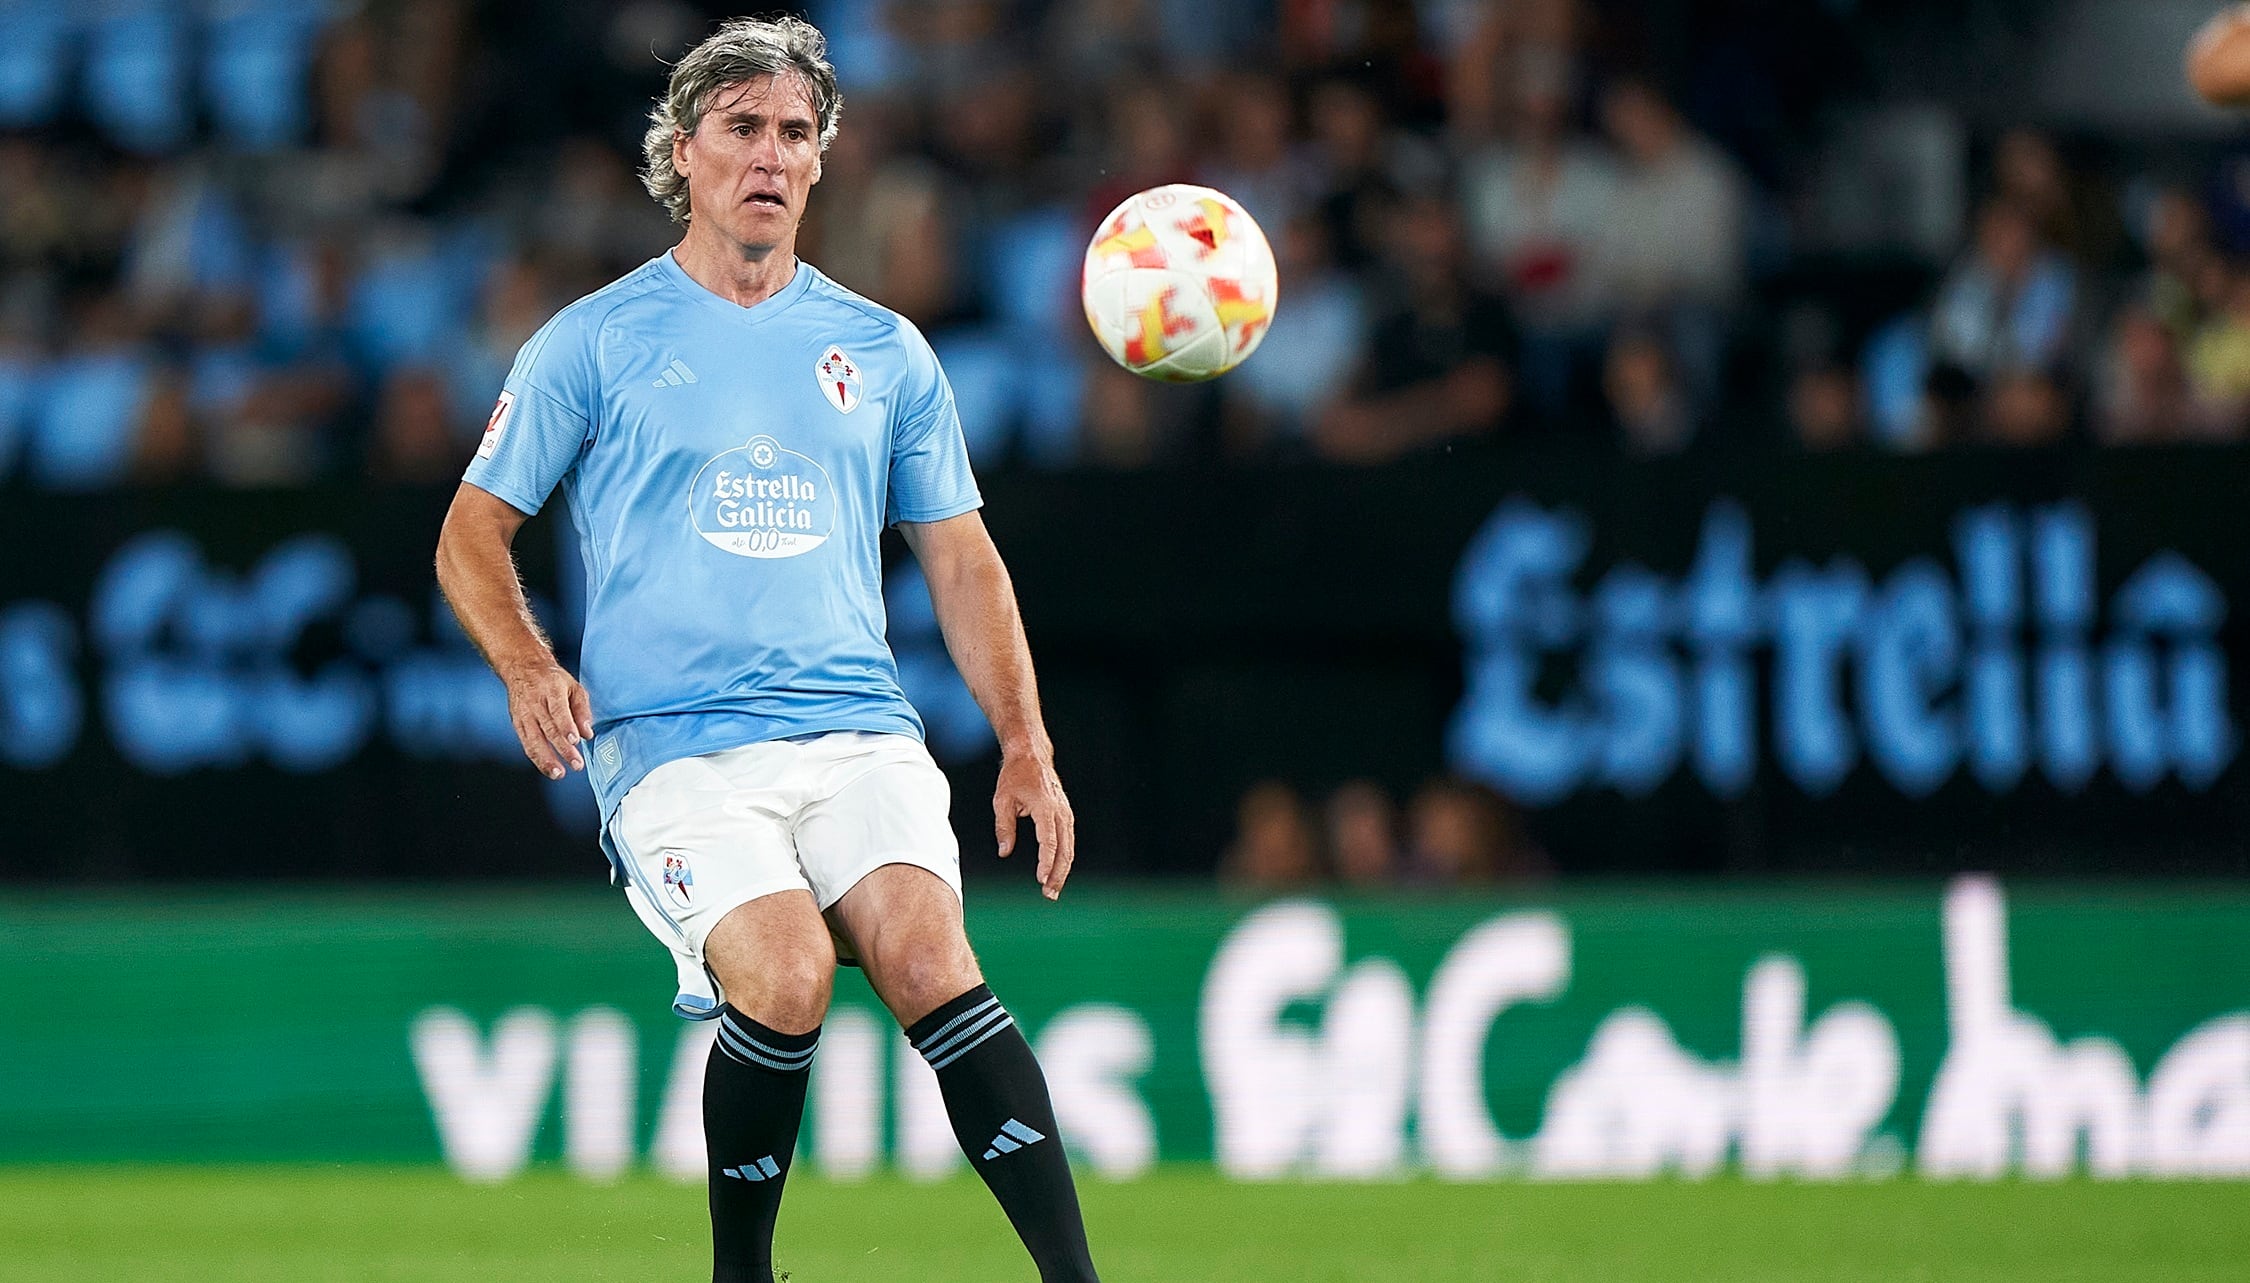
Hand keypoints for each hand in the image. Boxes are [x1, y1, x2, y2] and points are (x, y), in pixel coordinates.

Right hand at [503, 662, 593, 779]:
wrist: (522, 667)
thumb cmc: (551, 678)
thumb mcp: (573, 686)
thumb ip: (582, 709)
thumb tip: (587, 733)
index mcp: (551, 690)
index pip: (558, 711)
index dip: (566, 727)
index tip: (575, 741)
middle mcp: (535, 703)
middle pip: (548, 729)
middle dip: (562, 749)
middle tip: (576, 764)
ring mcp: (523, 714)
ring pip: (533, 740)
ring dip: (546, 759)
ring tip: (559, 774)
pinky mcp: (517, 723)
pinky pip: (525, 743)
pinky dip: (536, 757)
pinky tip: (546, 767)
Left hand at [993, 748, 1075, 899]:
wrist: (1032, 756)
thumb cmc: (1015, 777)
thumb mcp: (1002, 801)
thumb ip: (1004, 828)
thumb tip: (1004, 853)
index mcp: (1045, 807)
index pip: (1049, 841)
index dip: (1046, 862)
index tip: (1041, 879)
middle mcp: (1060, 812)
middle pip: (1064, 849)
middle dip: (1057, 874)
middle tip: (1049, 894)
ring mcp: (1066, 813)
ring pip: (1069, 847)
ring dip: (1062, 869)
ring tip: (1052, 889)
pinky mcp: (1066, 815)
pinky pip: (1068, 841)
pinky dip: (1063, 858)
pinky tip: (1056, 872)